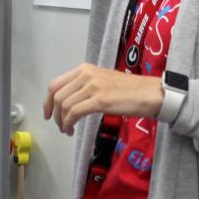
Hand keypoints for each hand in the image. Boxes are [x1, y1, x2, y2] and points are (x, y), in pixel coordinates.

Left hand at [43, 63, 163, 135]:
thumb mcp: (102, 81)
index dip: (47, 100)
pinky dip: (69, 123)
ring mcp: (92, 86)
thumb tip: (70, 101)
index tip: (47, 113)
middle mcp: (86, 74)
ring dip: (62, 121)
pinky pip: (74, 112)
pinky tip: (72, 130)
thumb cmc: (130, 90)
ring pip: (64, 105)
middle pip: (56, 95)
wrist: (150, 93)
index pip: (56, 83)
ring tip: (67, 129)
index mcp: (85, 69)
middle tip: (59, 125)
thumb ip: (85, 86)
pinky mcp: (99, 100)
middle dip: (53, 113)